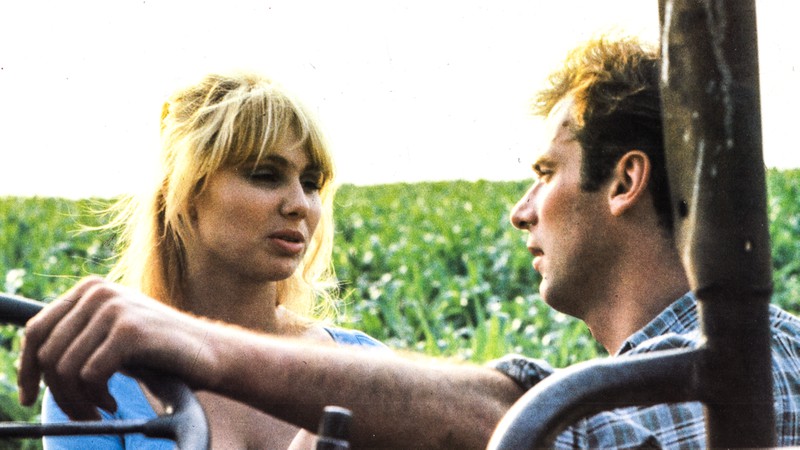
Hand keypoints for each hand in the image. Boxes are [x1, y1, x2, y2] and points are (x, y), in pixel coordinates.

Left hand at [18, 277, 209, 419]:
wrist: (210, 353)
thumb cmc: (160, 351)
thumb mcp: (113, 336)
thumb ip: (80, 337)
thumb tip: (33, 364)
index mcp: (90, 289)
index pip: (37, 330)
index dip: (26, 369)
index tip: (30, 398)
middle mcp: (98, 292)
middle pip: (47, 352)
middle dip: (57, 393)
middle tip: (79, 413)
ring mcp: (114, 308)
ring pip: (64, 367)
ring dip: (77, 400)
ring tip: (99, 410)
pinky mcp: (129, 330)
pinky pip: (89, 374)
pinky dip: (96, 397)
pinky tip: (113, 403)